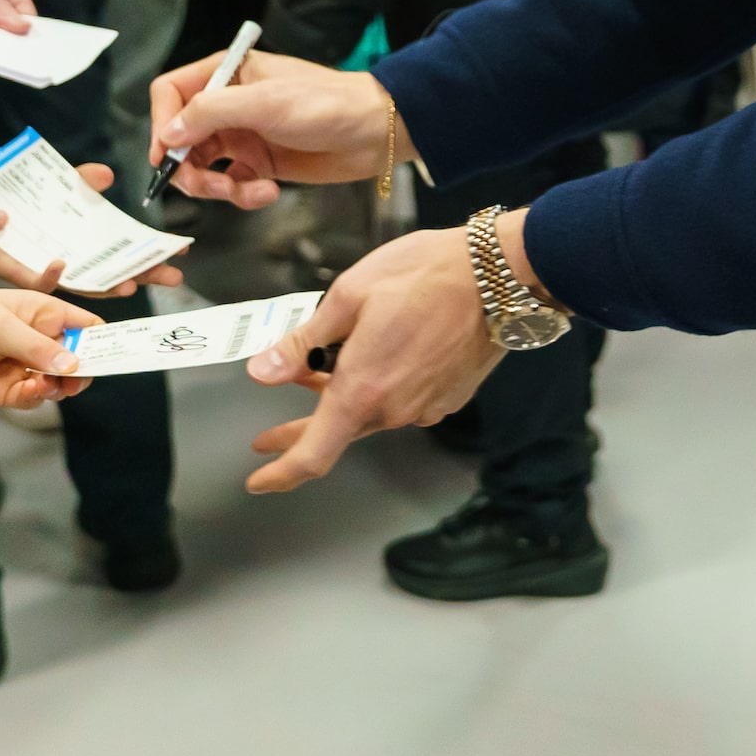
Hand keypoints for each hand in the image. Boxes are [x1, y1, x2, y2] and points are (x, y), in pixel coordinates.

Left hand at [0, 283, 99, 407]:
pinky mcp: (5, 391)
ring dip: (60, 386)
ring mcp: (22, 367)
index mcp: (42, 313)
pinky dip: (38, 397)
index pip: (86, 326)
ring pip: (60, 383)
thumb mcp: (1, 324)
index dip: (107, 338)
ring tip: (48, 383)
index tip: (126, 354)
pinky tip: (28, 389)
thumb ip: (39, 347)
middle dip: (85, 369)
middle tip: (79, 377)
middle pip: (79, 359)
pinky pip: (35, 398)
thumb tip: (76, 365)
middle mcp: (37, 340)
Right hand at [148, 48, 399, 208]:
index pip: (170, 93)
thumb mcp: (264, 103)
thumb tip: (167, 135)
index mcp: (226, 73)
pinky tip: (268, 192)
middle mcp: (229, 103)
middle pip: (180, 137)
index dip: (161, 124)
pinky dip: (242, 194)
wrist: (375, 132)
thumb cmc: (326, 103)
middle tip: (209, 187)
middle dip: (189, 167)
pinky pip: (231, 184)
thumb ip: (210, 114)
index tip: (166, 156)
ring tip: (245, 190)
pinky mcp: (260, 163)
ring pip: (203, 167)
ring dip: (217, 187)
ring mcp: (243, 135)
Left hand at [237, 223, 506, 491]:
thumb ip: (302, 342)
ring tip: (327, 364)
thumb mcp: (349, 295)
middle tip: (268, 435)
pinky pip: (402, 401)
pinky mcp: (449, 398)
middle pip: (339, 429)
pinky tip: (380, 354)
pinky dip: (381, 386)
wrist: (497, 274)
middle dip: (301, 431)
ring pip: (371, 411)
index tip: (259, 481)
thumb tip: (262, 373)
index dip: (282, 473)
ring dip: (345, 396)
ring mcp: (426, 407)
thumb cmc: (422, 274)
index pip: (314, 454)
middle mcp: (395, 410)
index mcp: (363, 390)